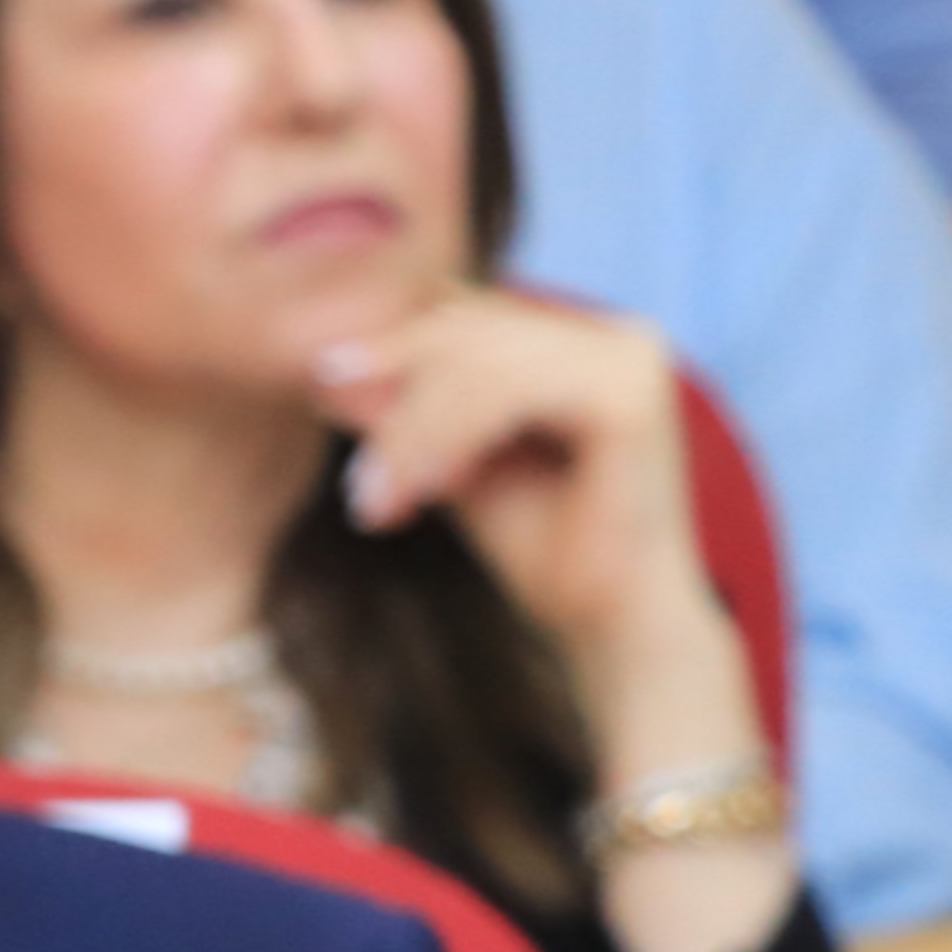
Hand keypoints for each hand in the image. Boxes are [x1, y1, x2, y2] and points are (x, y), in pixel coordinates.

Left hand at [310, 289, 740, 727]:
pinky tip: (421, 490)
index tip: (323, 394)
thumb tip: (326, 372)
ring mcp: (629, 357)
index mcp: (583, 344)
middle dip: (395, 398)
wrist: (614, 633)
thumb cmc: (547, 558)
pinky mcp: (628, 392)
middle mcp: (614, 336)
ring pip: (479, 363)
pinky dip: (450, 438)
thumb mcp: (456, 471)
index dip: (392, 350)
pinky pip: (509, 392)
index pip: (468, 318)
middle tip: (350, 470)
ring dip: (413, 432)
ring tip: (375, 500)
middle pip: (468, 331)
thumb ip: (407, 419)